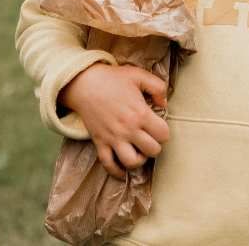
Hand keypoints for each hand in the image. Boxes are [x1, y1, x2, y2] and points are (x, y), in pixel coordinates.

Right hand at [58, 63, 169, 178]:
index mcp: (141, 114)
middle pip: (152, 151)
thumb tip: (164, 104)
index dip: (164, 132)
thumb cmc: (113, 79)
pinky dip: (116, 171)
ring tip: (139, 152)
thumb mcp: (140, 76)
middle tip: (150, 139)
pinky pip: (108, 164)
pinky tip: (123, 170)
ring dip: (139, 160)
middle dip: (155, 146)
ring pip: (132, 162)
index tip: (158, 127)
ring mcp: (113, 138)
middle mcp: (128, 129)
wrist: (84, 84)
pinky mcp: (100, 143)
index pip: (163, 134)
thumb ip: (158, 88)